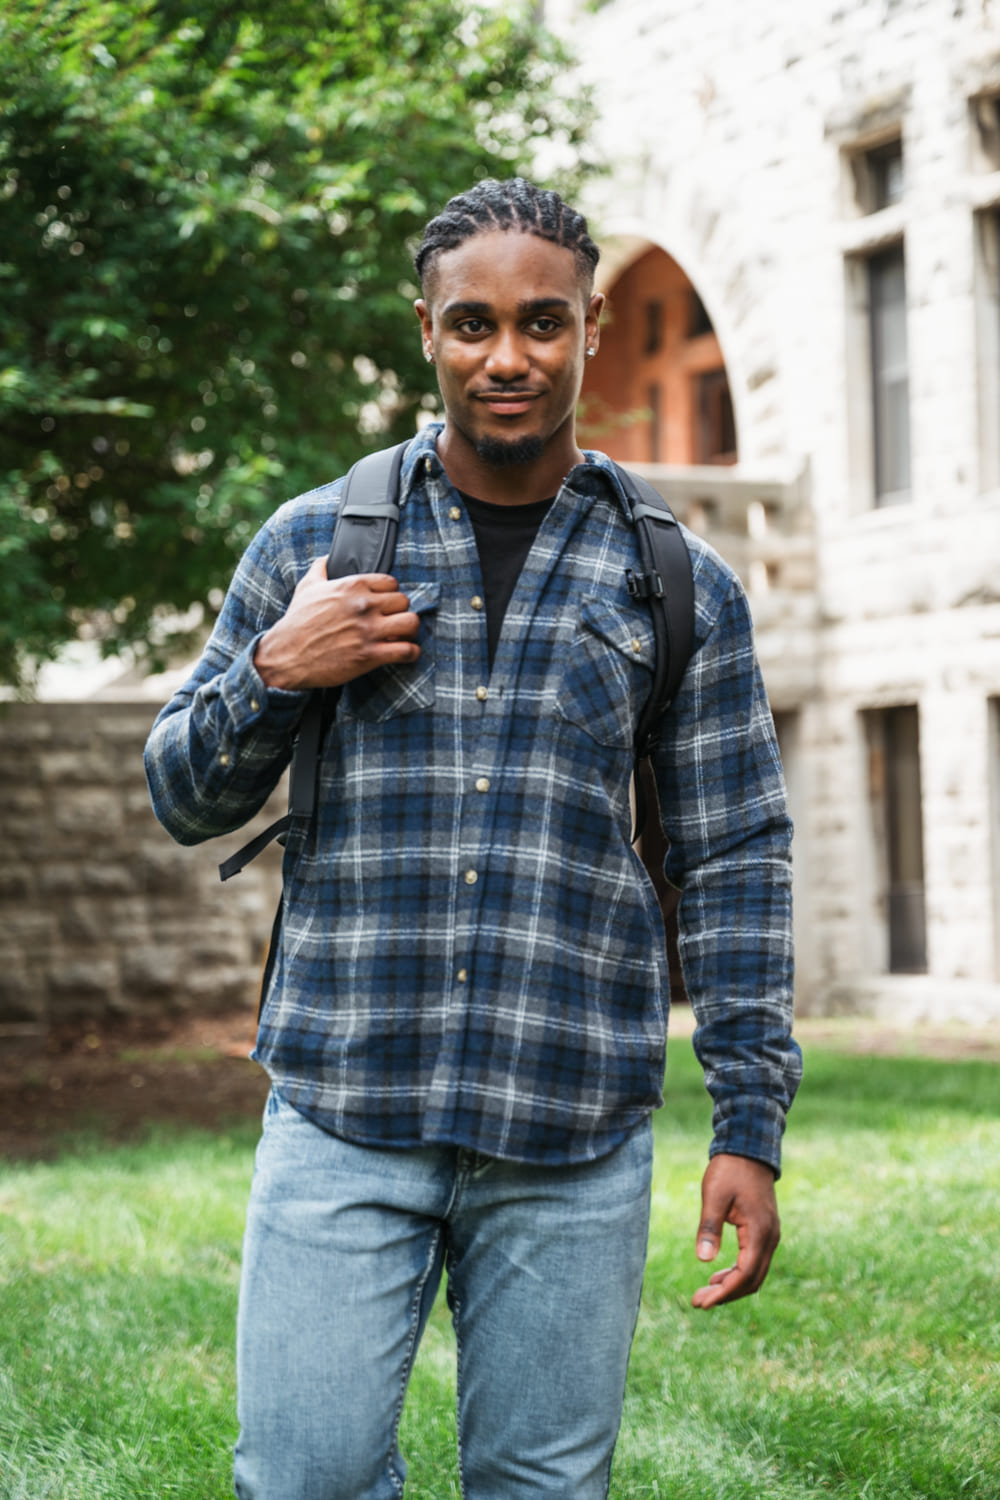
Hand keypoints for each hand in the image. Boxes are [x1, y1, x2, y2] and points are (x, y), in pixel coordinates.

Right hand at [254, 559, 420, 690]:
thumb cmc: (296, 622)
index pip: (391, 583)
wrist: (286, 655)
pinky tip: (403, 654)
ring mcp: (368, 631)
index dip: (390, 595)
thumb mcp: (307, 587)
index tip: (384, 605)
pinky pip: (406, 650)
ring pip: (411, 623)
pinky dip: (410, 654)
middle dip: (399, 613)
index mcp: (352, 586)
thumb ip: (321, 568)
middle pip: (404, 602)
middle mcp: (364, 605)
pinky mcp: (370, 655)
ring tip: (400, 636)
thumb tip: (328, 557)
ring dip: (409, 631)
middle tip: (392, 622)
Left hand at [691, 1153, 779, 1309]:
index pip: (744, 1274)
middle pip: (751, 1280)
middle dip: (726, 1294)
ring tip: (705, 1292)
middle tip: (698, 1302)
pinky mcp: (764, 1231)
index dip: (724, 1292)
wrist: (748, 1149)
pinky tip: (717, 1275)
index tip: (702, 1302)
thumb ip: (709, 1227)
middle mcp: (770, 1238)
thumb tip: (703, 1260)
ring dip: (731, 1285)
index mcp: (760, 1232)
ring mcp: (770, 1235)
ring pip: (754, 1273)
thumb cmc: (729, 1170)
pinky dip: (737, 1272)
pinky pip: (754, 1261)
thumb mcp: (714, 1196)